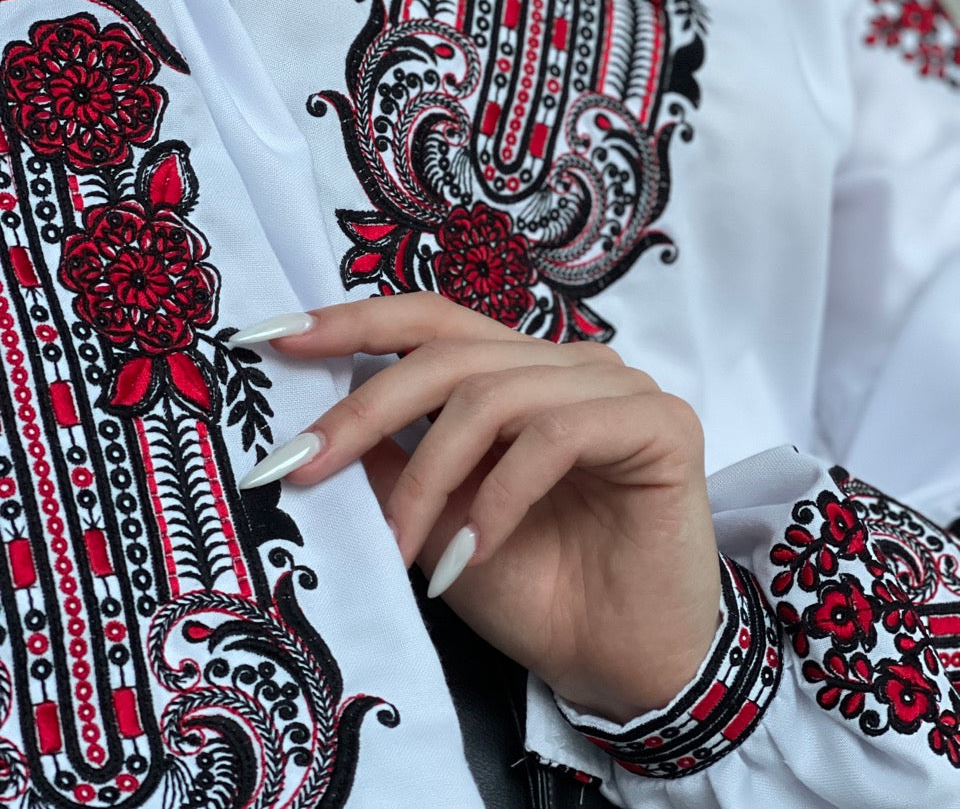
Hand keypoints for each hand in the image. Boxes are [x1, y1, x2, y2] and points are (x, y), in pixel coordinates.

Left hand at [245, 293, 720, 722]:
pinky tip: (471, 555)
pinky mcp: (660, 423)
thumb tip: (318, 423)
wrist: (621, 668)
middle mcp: (567, 365)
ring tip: (406, 550)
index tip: (270, 338)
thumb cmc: (533, 591)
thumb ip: (392, 462)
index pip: (430, 320)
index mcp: (517, 372)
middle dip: (364, 409)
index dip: (351, 321)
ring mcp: (617, 387)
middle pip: (450, 355)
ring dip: (430, 478)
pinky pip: (555, 435)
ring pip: (494, 397)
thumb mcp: (435, 522)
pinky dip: (498, 498)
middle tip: (301, 467)